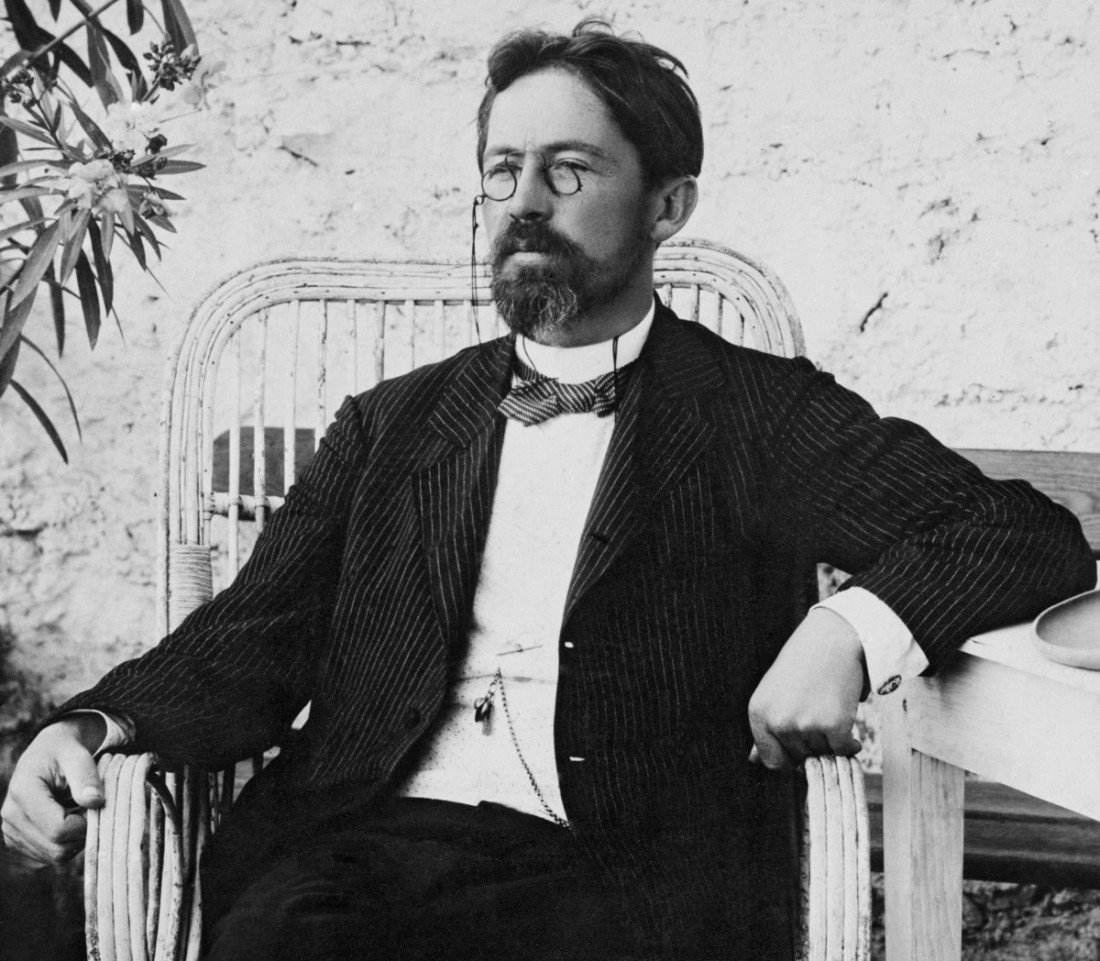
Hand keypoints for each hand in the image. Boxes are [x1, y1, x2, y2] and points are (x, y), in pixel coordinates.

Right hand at [1, 714, 106, 863]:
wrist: (48, 752)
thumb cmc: (65, 750)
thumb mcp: (78, 755)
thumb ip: (86, 776)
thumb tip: (95, 801)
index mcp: (22, 791)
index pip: (58, 829)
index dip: (85, 823)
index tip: (95, 803)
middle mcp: (10, 815)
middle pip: (56, 848)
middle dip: (81, 833)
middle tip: (90, 808)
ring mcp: (11, 831)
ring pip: (54, 856)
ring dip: (75, 839)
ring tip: (78, 811)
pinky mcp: (17, 841)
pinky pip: (49, 856)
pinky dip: (66, 843)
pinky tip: (69, 820)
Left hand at [747, 607, 865, 769]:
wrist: (833, 639)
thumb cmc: (802, 665)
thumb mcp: (773, 693)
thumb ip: (765, 728)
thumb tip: (754, 761)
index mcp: (758, 714)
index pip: (772, 761)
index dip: (790, 757)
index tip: (801, 745)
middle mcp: (778, 721)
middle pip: (800, 759)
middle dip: (812, 744)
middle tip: (818, 712)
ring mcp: (805, 725)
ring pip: (822, 754)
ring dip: (830, 740)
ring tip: (828, 706)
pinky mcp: (833, 725)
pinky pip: (843, 751)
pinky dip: (850, 743)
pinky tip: (847, 721)